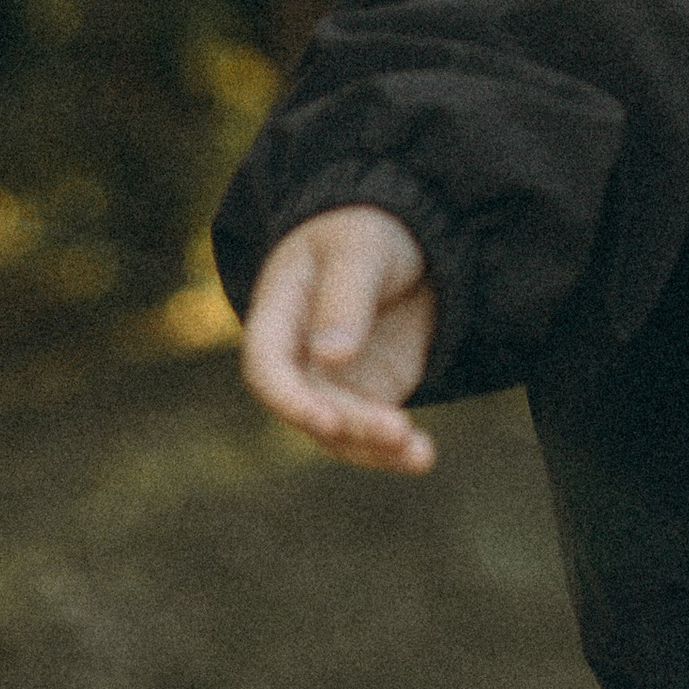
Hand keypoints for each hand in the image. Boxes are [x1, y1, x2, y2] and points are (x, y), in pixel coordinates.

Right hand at [240, 204, 438, 473]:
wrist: (403, 238)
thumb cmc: (366, 231)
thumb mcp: (359, 249)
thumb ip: (344, 297)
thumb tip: (330, 357)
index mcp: (278, 315)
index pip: (267, 367)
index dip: (289, 397)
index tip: (324, 420)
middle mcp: (297, 359)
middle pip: (313, 405)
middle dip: (352, 425)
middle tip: (397, 432)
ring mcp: (332, 381)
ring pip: (340, 431)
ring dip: (374, 448)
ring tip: (418, 455)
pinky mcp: (368, 391)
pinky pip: (372, 430)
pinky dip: (394, 447)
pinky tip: (420, 457)